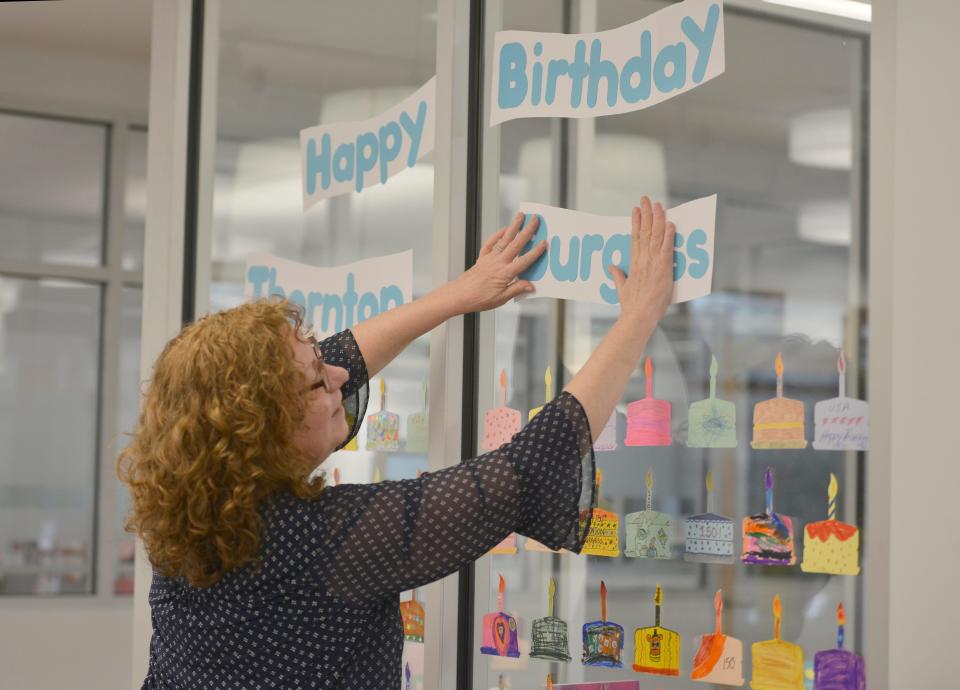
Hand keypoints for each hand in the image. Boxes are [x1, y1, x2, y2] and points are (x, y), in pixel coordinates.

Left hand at [447, 212, 547, 313]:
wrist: (459, 295)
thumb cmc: (478, 299)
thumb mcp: (500, 299)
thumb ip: (516, 290)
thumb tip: (531, 286)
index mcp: (505, 274)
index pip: (524, 261)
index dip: (535, 252)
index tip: (544, 243)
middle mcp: (498, 263)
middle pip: (516, 244)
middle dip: (527, 231)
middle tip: (535, 220)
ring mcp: (489, 258)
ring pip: (504, 239)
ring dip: (513, 227)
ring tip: (520, 216)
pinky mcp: (482, 258)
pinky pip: (490, 243)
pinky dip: (497, 234)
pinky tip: (503, 229)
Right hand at [609, 197, 674, 326]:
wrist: (638, 316)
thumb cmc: (631, 306)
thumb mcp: (621, 289)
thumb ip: (617, 276)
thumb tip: (611, 267)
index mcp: (634, 264)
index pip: (635, 238)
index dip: (636, 222)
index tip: (636, 210)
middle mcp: (643, 260)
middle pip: (645, 232)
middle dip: (646, 214)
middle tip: (646, 199)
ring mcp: (653, 263)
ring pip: (656, 236)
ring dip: (658, 219)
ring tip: (658, 205)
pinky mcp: (664, 269)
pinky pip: (667, 248)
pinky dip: (669, 235)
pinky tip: (670, 223)